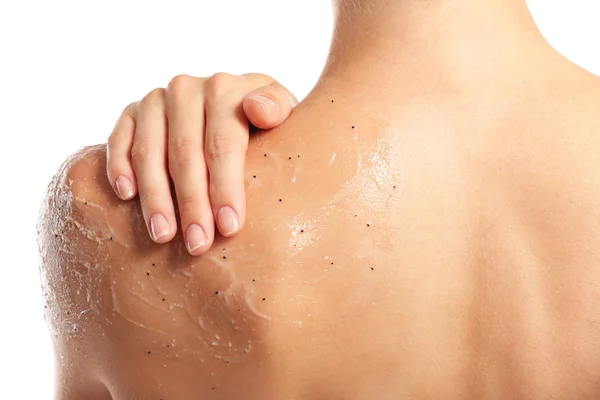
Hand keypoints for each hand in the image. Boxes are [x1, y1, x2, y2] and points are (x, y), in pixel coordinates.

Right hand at [106, 72, 297, 254]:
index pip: (222, 143)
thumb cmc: (264, 122)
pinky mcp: (131, 113)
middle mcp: (186, 89)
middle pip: (185, 153)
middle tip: (198, 244)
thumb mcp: (281, 111)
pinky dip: (118, 167)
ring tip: (163, 236)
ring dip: (155, 197)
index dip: (225, 186)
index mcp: (225, 89)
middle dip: (192, 204)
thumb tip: (260, 110)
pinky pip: (119, 140)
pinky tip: (126, 196)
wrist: (234, 105)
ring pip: (149, 152)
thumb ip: (277, 107)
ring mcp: (155, 101)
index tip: (230, 227)